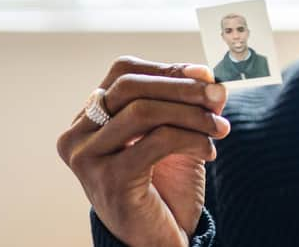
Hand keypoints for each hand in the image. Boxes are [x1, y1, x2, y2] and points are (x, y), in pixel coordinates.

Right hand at [57, 57, 229, 246]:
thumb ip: (188, 104)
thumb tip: (210, 77)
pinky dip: (191, 139)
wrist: (159, 239)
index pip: (124, 72)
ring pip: (143, 111)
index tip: (206, 75)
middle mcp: (78, 134)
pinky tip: (209, 152)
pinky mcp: (109, 179)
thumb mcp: (176, 133)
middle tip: (219, 97)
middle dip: (182, 87)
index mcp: (89, 116)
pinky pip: (157, 141)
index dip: (167, 69)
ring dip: (193, 115)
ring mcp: (88, 157)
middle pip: (130, 86)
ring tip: (220, 129)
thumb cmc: (165, 184)